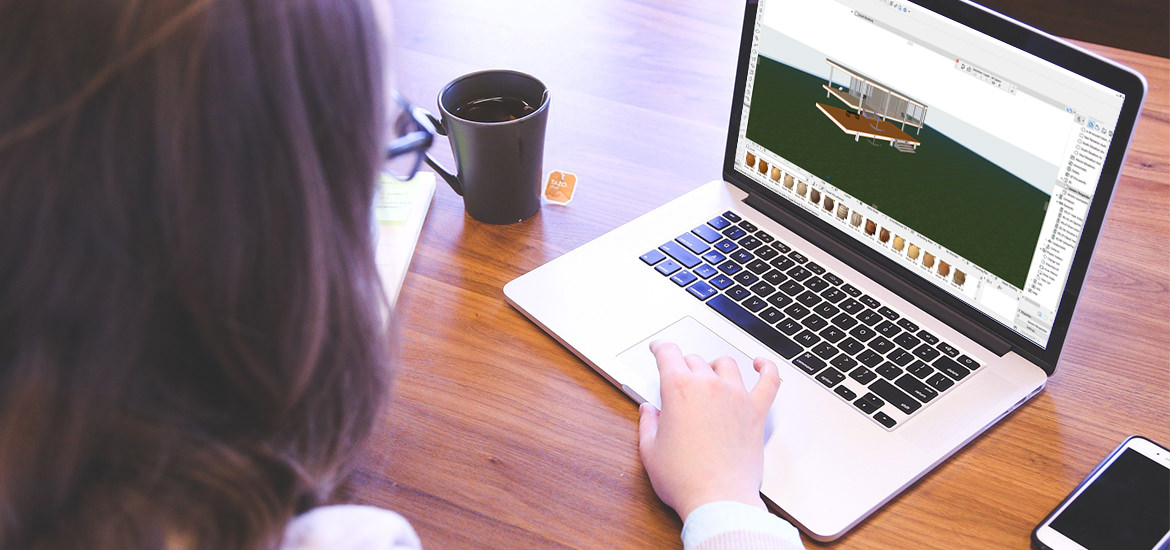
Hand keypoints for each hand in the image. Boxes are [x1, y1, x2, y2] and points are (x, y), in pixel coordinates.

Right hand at [637, 340, 781, 520]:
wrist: (718, 499)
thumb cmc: (684, 479)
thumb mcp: (650, 451)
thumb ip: (648, 424)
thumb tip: (649, 411)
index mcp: (679, 390)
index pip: (668, 354)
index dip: (660, 348)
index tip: (659, 348)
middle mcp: (709, 386)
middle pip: (695, 360)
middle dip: (683, 365)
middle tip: (679, 377)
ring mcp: (736, 396)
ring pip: (726, 364)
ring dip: (714, 365)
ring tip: (710, 373)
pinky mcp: (756, 412)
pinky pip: (769, 381)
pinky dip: (766, 368)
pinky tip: (760, 364)